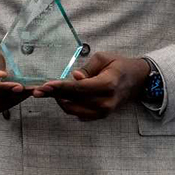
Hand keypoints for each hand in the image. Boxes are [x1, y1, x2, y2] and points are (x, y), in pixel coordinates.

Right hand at [0, 50, 30, 114]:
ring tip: (31, 90)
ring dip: (18, 98)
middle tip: (34, 88)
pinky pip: (2, 107)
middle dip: (16, 93)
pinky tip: (23, 94)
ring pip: (1, 104)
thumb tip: (2, 76)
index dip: (4, 87)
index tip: (19, 86)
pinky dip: (14, 100)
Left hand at [32, 52, 150, 120]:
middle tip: (37, 90)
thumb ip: (87, 69)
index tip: (44, 86)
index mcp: (108, 84)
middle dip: (53, 95)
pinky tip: (62, 97)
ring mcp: (104, 112)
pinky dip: (68, 106)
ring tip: (49, 91)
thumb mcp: (103, 58)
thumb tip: (74, 78)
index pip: (79, 88)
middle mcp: (106, 102)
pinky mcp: (101, 116)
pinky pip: (78, 114)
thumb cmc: (119, 65)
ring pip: (73, 110)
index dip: (60, 87)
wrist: (137, 80)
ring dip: (59, 101)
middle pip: (73, 100)